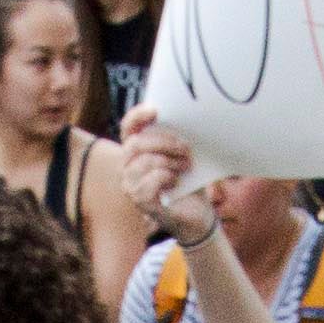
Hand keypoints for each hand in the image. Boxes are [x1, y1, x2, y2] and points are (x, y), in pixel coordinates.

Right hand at [113, 114, 220, 245]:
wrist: (197, 212)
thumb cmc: (187, 180)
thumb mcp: (181, 153)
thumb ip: (173, 137)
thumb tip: (181, 117)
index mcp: (135, 150)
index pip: (128, 127)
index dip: (137, 116)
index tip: (156, 111)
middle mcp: (127, 166)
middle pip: (137, 143)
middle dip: (164, 142)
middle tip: (185, 148)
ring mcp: (130, 184)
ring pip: (145, 161)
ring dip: (171, 161)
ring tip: (185, 166)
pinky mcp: (140, 200)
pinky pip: (151, 180)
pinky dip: (168, 177)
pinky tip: (176, 182)